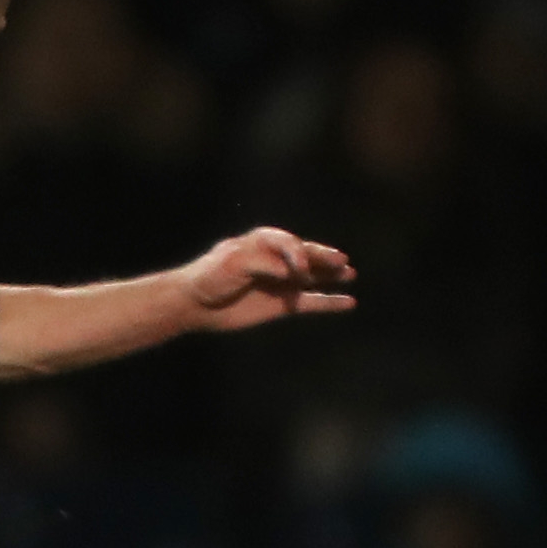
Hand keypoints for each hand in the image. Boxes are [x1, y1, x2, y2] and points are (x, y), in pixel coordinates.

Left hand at [173, 229, 356, 334]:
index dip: (297, 254)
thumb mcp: (232, 262)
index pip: (289, 243)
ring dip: (332, 275)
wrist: (196, 303)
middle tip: (341, 261)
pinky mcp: (283, 305)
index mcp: (264, 242)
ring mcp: (282, 283)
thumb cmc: (210, 276)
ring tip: (350, 273)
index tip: (299, 270)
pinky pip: (312, 302)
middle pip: (308, 256)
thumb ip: (262, 263)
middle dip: (324, 258)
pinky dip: (330, 302)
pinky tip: (349, 302)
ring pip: (314, 277)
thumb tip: (290, 273)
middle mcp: (278, 260)